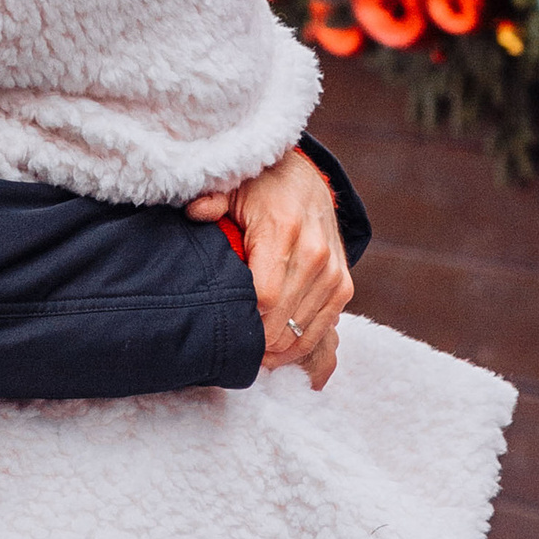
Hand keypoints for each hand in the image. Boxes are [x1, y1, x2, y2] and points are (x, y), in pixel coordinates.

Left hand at [189, 146, 351, 386]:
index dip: (244, 319)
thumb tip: (195, 212)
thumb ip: (213, 201)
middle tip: (233, 351)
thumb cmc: (259, 189)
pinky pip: (323, 328)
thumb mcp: (232, 187)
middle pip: (282, 319)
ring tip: (252, 355)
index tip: (224, 327)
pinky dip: (300, 344)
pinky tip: (278, 351)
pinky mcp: (343, 285)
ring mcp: (332, 272)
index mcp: (284, 230)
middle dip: (256, 341)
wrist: (304, 183)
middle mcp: (315, 254)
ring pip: (302, 330)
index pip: (264, 296)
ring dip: (277, 349)